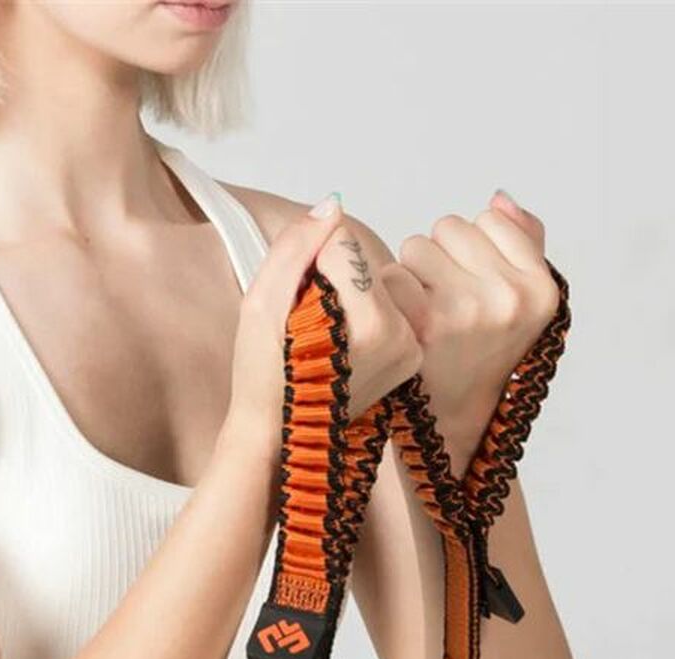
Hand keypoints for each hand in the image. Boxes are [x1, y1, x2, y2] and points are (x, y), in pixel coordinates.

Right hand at [229, 197, 421, 462]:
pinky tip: (346, 346)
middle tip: (310, 326)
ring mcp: (412, 350)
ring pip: (379, 283)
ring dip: (352, 297)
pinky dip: (366, 316)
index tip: (298, 307)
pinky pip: (391, 309)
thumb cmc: (265, 377)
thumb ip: (297, 246)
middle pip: (366, 263)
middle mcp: (403, 336)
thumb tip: (333, 205)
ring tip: (328, 339)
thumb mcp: (261, 304)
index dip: (310, 264)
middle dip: (335, 281)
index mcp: (371, 322)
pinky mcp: (413, 358)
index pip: (343, 243)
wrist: (281, 436)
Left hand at [380, 190, 560, 468]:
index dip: (473, 248)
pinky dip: (390, 295)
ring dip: (413, 272)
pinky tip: (405, 323)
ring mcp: (469, 311)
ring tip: (424, 312)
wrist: (448, 418)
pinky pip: (394, 275)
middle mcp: (511, 299)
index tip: (475, 286)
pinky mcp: (426, 325)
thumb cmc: (479, 352)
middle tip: (444, 303)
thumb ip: (522, 244)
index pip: (492, 218)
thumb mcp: (521, 303)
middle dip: (441, 257)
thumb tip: (499, 198)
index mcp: (543, 289)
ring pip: (418, 245)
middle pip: (450, 227)